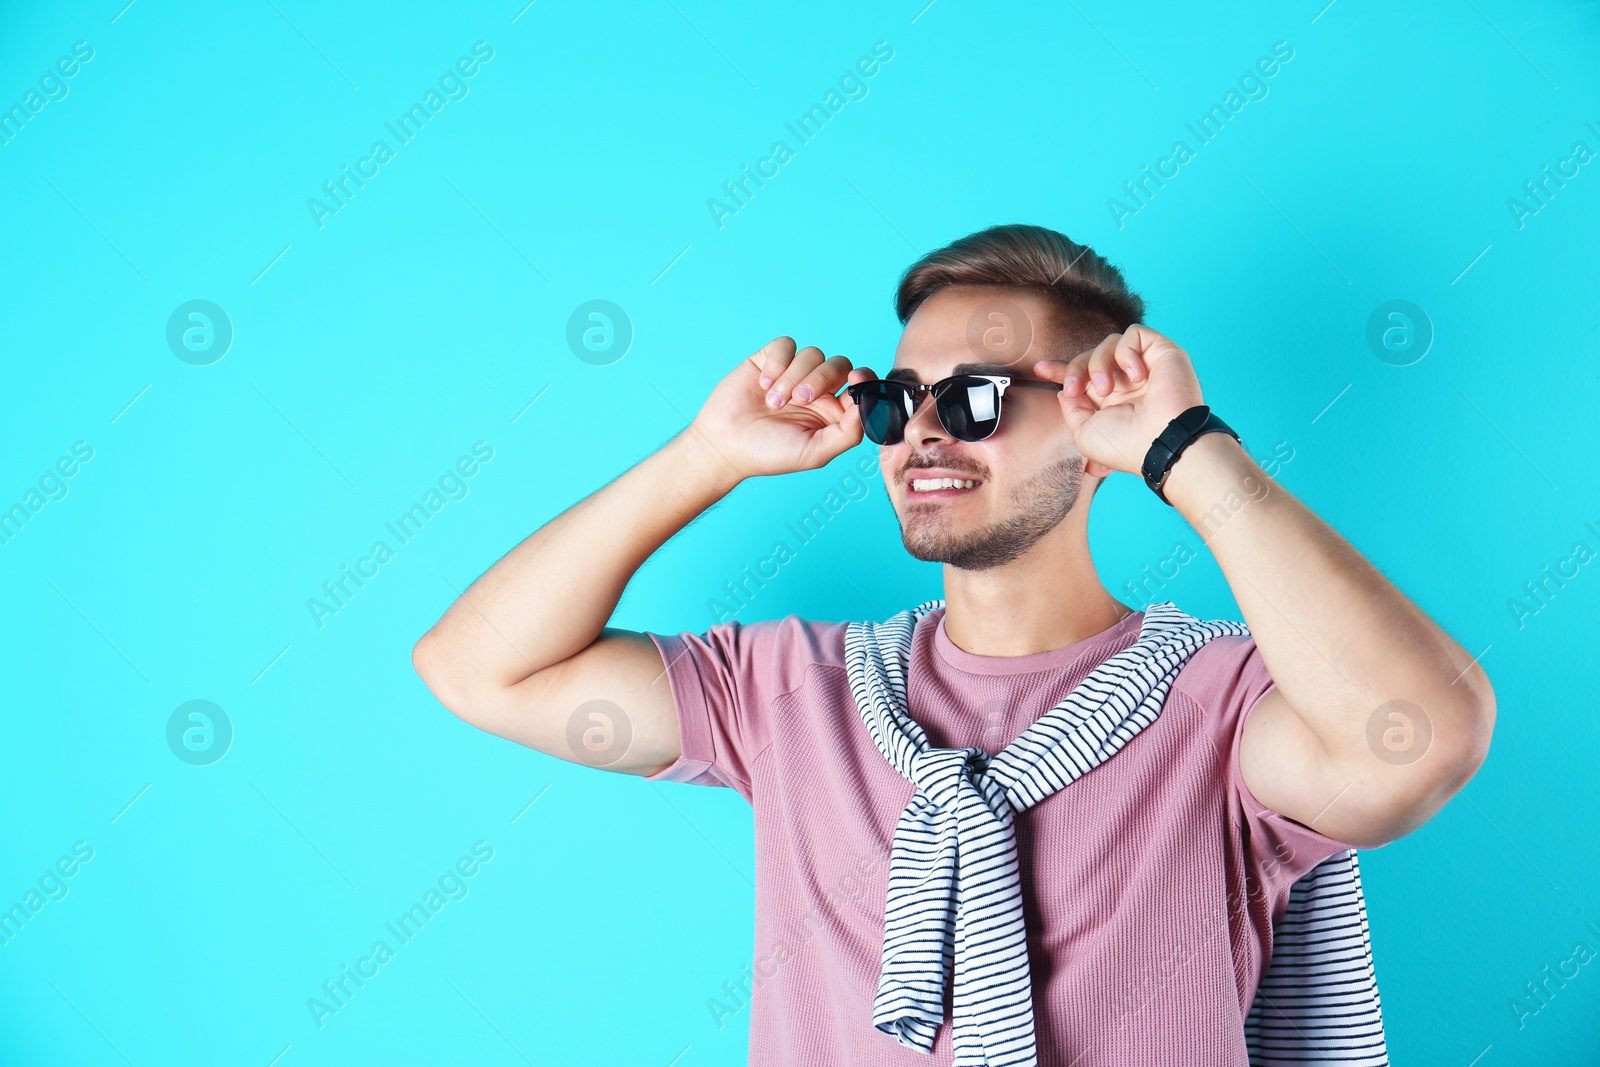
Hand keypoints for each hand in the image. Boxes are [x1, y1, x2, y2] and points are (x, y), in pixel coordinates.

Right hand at [688, 336, 868, 478]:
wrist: (725, 445)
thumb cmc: (769, 454)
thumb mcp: (815, 452)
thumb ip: (848, 433)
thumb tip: (867, 407)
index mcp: (833, 411)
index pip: (860, 386)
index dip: (864, 378)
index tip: (855, 379)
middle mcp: (817, 389)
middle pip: (838, 365)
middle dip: (821, 378)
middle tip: (799, 399)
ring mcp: (793, 373)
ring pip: (812, 354)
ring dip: (793, 377)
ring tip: (773, 402)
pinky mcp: (770, 360)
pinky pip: (786, 345)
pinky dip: (778, 363)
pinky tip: (763, 384)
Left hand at [1031, 324, 1204, 476]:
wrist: (1161, 441)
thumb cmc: (1126, 444)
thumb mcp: (1085, 433)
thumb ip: (1072, 409)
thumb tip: (1064, 391)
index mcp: (1110, 400)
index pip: (1083, 376)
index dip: (1060, 370)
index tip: (1039, 369)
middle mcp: (1127, 382)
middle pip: (1090, 356)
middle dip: (1075, 369)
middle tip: (1075, 388)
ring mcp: (1144, 366)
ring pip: (1109, 342)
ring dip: (1099, 364)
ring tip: (1107, 388)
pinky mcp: (1162, 352)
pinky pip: (1134, 334)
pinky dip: (1126, 353)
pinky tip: (1136, 376)